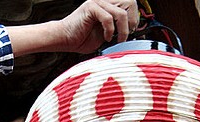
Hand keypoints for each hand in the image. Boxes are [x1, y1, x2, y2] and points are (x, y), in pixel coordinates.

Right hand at [6, 0, 138, 56]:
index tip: (131, 33)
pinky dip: (110, 30)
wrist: (64, 40)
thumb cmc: (81, 38)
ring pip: (121, 12)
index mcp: (109, 6)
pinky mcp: (91, 7)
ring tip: (116, 39)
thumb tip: (131, 36)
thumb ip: (117, 31)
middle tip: (125, 35)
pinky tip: (106, 37)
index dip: (134, 19)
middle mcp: (105, 1)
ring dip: (122, 29)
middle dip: (131, 22)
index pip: (130, 5)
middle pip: (130, 3)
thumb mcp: (106, 35)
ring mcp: (98, 2)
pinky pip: (108, 17)